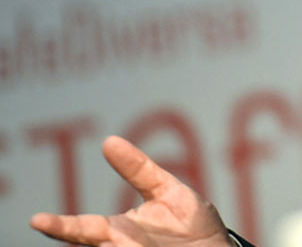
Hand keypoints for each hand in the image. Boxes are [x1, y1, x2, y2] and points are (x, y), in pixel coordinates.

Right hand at [30, 135, 231, 246]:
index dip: (60, 225)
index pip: (83, 228)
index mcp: (119, 230)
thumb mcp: (167, 190)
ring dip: (116, 244)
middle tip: (42, 225)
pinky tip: (141, 244)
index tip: (35, 220)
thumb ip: (139, 170)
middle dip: (69, 235)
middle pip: (90, 242)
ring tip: (125, 238)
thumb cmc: (189, 222)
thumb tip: (108, 141)